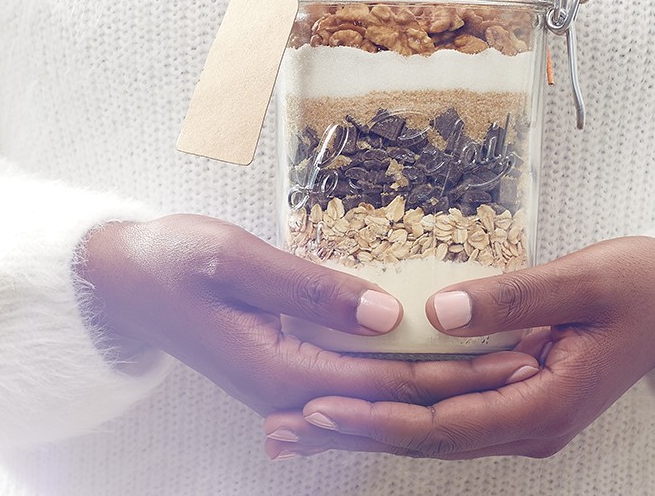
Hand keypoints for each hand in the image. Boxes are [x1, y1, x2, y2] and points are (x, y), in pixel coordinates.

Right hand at [76, 214, 539, 415]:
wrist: (118, 280)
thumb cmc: (168, 263)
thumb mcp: (233, 261)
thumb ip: (309, 290)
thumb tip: (387, 315)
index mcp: (280, 371)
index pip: (390, 383)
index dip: (457, 372)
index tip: (515, 353)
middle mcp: (290, 389)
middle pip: (397, 394)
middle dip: (468, 381)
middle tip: (536, 357)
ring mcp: (289, 381)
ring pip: (383, 388)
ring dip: (445, 376)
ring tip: (507, 356)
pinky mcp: (289, 365)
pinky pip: (360, 373)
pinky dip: (408, 365)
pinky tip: (440, 352)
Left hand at [262, 236, 654, 458]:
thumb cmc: (642, 285)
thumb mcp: (580, 280)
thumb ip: (509, 298)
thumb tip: (434, 313)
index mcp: (545, 404)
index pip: (443, 424)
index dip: (376, 419)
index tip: (316, 410)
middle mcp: (530, 425)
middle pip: (427, 439)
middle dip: (353, 434)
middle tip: (280, 431)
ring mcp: (524, 417)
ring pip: (432, 431)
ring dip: (367, 428)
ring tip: (298, 428)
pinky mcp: (519, 399)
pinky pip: (449, 413)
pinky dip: (399, 410)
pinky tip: (358, 404)